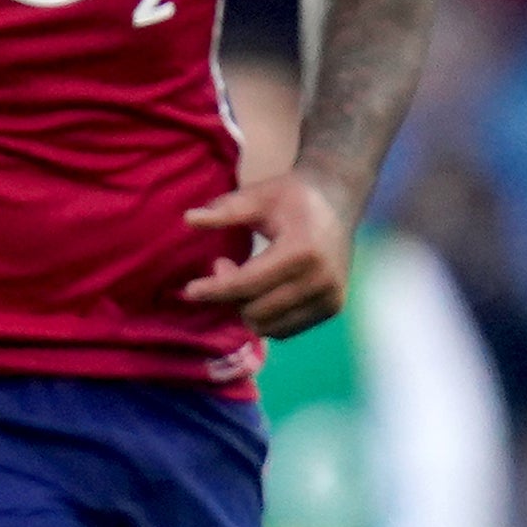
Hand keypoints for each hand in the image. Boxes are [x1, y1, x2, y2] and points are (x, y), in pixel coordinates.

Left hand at [182, 165, 361, 336]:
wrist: (338, 203)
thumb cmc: (293, 197)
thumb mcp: (259, 196)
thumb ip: (225, 210)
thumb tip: (189, 218)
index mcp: (304, 251)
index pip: (249, 284)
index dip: (215, 289)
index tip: (190, 289)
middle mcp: (322, 280)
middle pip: (257, 311)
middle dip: (230, 295)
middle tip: (223, 266)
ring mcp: (330, 298)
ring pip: (270, 326)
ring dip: (246, 309)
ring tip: (242, 279)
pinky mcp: (332, 308)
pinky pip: (286, 329)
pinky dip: (265, 317)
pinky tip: (259, 292)